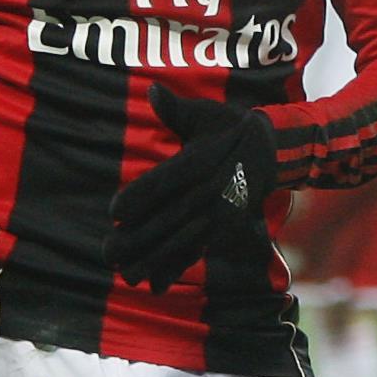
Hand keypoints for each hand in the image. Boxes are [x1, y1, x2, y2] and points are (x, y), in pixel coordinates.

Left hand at [104, 83, 276, 293]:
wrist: (269, 151)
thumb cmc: (226, 128)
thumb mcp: (203, 114)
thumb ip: (174, 109)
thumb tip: (153, 90)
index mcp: (198, 162)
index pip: (164, 182)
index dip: (138, 197)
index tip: (113, 210)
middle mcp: (207, 192)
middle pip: (167, 219)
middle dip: (136, 239)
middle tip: (107, 252)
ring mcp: (216, 214)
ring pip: (180, 242)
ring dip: (152, 261)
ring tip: (126, 276)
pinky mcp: (222, 229)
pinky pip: (197, 251)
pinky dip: (177, 269)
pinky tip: (156, 286)